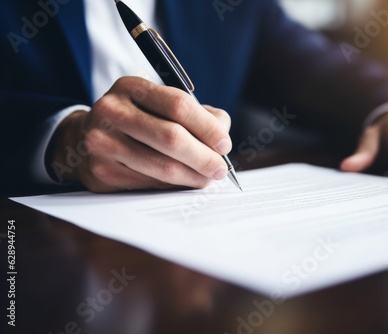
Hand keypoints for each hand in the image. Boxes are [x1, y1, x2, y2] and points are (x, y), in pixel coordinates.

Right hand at [47, 77, 231, 191]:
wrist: (89, 138)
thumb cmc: (139, 120)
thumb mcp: (161, 105)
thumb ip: (198, 115)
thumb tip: (222, 137)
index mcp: (131, 87)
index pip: (178, 105)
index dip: (207, 127)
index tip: (224, 144)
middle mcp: (112, 111)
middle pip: (171, 138)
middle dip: (204, 157)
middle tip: (220, 169)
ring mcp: (102, 142)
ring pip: (162, 166)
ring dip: (193, 176)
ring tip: (207, 178)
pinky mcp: (101, 170)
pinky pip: (149, 183)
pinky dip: (173, 185)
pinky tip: (183, 182)